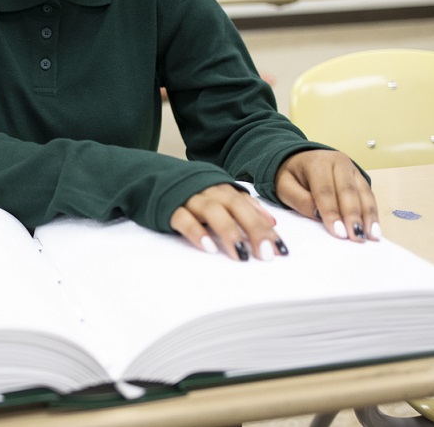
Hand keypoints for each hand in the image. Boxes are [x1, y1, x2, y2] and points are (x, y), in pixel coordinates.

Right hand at [170, 184, 286, 260]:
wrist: (153, 178)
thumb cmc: (192, 193)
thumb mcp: (220, 196)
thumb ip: (245, 207)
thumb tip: (272, 222)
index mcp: (223, 190)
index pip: (250, 208)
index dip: (266, 228)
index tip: (280, 249)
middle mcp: (209, 191)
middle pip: (236, 208)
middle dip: (253, 230)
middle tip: (266, 254)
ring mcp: (189, 198)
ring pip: (212, 211)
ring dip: (229, 232)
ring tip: (241, 255)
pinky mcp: (168, 207)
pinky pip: (183, 218)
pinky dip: (196, 232)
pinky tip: (208, 248)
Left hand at [275, 149, 379, 242]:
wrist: (299, 158)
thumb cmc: (292, 176)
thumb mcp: (284, 186)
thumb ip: (299, 200)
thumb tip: (318, 215)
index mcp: (317, 162)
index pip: (325, 190)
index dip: (332, 212)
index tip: (339, 232)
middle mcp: (338, 162)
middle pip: (348, 191)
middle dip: (353, 216)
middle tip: (357, 237)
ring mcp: (352, 168)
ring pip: (363, 193)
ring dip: (368, 216)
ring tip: (371, 236)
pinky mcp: (360, 177)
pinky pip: (368, 195)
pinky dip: (372, 213)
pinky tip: (374, 229)